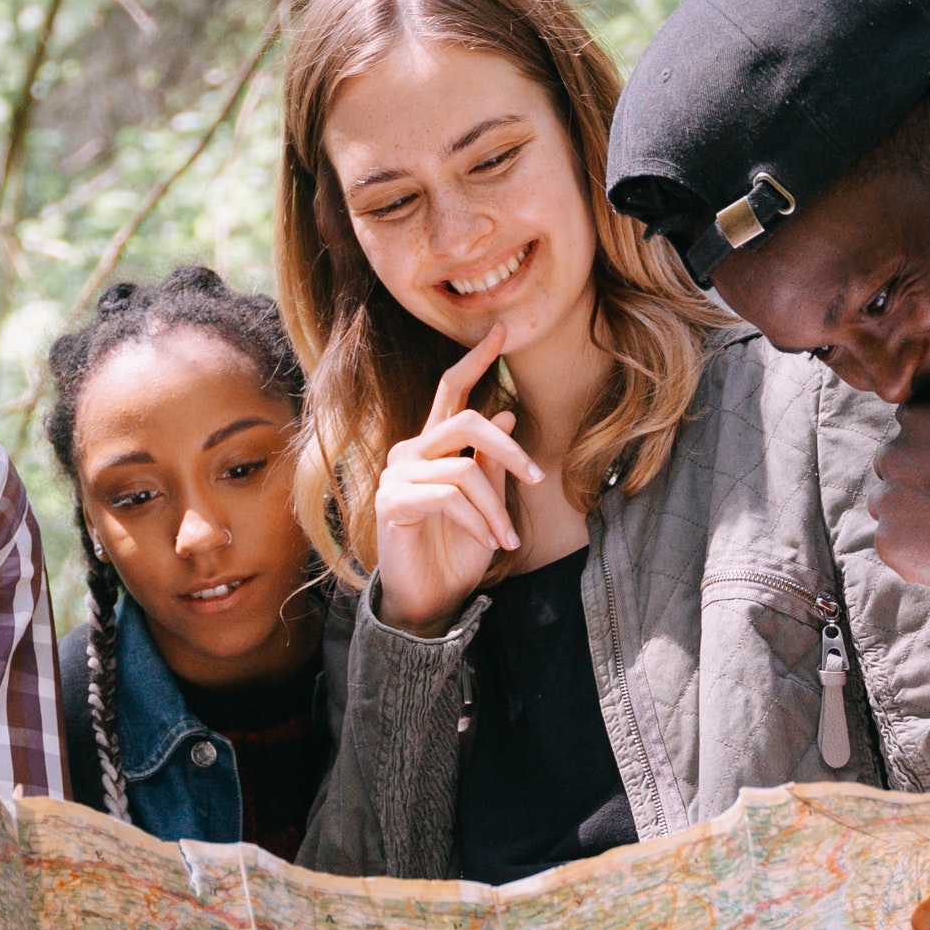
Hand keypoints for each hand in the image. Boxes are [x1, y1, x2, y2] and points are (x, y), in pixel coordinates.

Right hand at [366, 333, 552, 633]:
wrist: (431, 599)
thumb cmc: (458, 552)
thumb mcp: (488, 505)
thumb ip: (491, 462)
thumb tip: (505, 414)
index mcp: (434, 447)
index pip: (451, 391)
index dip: (476, 360)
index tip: (501, 330)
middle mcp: (411, 452)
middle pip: (466, 420)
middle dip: (509, 449)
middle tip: (537, 478)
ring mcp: (397, 476)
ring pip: (465, 468)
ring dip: (496, 508)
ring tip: (506, 538)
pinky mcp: (392, 503)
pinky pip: (449, 497)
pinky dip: (478, 520)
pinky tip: (489, 541)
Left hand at [870, 403, 929, 608]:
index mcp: (922, 417)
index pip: (914, 421)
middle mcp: (894, 455)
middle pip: (894, 462)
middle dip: (918, 475)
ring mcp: (887, 503)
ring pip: (889, 504)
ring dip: (912, 511)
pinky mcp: (888, 545)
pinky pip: (893, 542)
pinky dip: (915, 548)